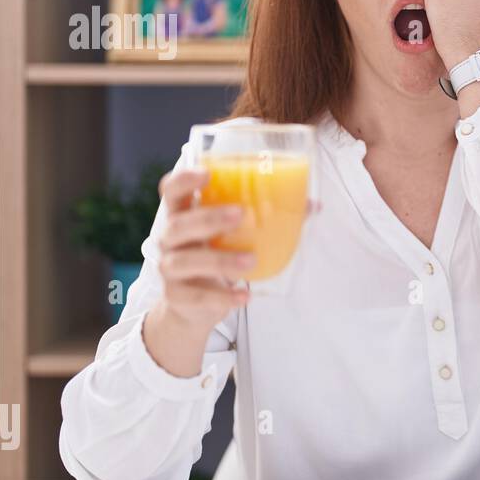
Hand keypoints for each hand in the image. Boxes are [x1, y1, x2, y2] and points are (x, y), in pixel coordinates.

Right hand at [151, 167, 252, 337]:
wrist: (192, 306)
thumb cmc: (216, 255)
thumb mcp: (234, 235)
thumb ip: (267, 218)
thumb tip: (311, 205)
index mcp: (182, 215)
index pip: (171, 190)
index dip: (184, 180)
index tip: (207, 173)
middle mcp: (168, 239)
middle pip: (178, 224)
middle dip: (209, 218)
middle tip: (241, 215)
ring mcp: (168, 268)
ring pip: (183, 261)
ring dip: (219, 260)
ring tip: (251, 261)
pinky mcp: (175, 296)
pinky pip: (195, 296)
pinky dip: (221, 296)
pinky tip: (244, 296)